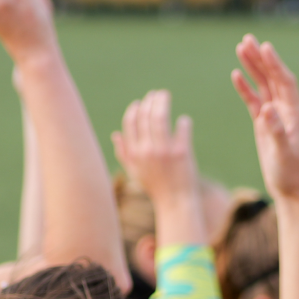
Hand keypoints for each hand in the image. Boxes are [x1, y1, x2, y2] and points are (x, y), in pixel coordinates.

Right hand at [111, 90, 199, 209]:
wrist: (176, 203)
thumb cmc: (156, 188)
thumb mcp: (135, 172)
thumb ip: (123, 154)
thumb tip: (115, 135)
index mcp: (134, 154)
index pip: (130, 123)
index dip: (135, 109)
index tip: (141, 102)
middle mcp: (147, 151)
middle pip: (145, 116)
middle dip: (150, 101)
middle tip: (157, 94)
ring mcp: (165, 151)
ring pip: (160, 117)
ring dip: (162, 102)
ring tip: (165, 96)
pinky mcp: (182, 152)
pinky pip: (182, 128)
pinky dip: (183, 122)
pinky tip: (184, 121)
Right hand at [232, 36, 298, 201]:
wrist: (289, 187)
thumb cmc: (289, 172)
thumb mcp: (283, 153)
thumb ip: (276, 131)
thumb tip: (267, 109)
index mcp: (295, 113)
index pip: (285, 82)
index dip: (275, 64)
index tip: (265, 47)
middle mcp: (287, 109)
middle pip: (273, 77)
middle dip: (261, 58)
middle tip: (247, 39)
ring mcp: (275, 114)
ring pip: (263, 85)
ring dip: (252, 67)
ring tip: (240, 47)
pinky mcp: (264, 123)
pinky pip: (254, 100)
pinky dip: (245, 87)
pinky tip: (235, 74)